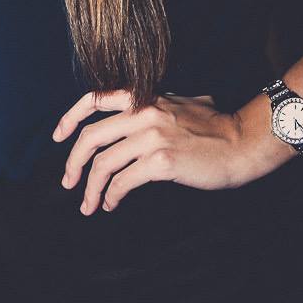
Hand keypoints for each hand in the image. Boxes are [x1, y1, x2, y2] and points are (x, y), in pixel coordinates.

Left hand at [52, 89, 269, 213]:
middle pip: (91, 137)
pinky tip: (112, 204)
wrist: (244, 142)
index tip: (59, 137)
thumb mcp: (180, 104)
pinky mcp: (163, 161)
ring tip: (88, 204)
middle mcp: (144, 113)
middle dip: (72, 163)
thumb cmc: (216, 127)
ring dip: (90, 188)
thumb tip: (134, 117)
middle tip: (68, 182)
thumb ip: (155, 107)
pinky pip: (123, 181)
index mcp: (144, 98)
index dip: (70, 117)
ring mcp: (153, 137)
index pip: (95, 98)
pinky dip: (111, 196)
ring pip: (103, 164)